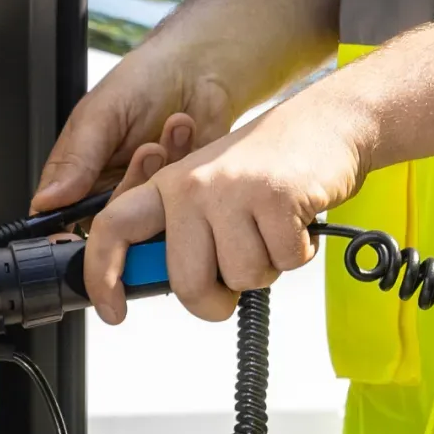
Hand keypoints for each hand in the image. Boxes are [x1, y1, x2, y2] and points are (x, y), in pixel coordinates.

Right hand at [30, 45, 242, 212]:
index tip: (76, 233)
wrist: (196, 65)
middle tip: (148, 149)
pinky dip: (183, 160)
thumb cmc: (142, 82)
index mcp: (78, 173)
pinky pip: (180, 199)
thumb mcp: (100, 115)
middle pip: (108, 221)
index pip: (59, 218)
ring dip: (160, 168)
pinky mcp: (179, 191)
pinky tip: (184, 128)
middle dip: (131, 185)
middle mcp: (110, 188)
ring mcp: (146, 191)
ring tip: (170, 126)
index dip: (63, 233)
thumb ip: (75, 161)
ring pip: (145, 213)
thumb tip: (46, 200)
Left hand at [84, 91, 370, 322]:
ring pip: (242, 279)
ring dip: (266, 268)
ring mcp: (234, 190)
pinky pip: (283, 262)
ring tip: (271, 231)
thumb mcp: (211, 189)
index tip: (113, 312)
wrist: (329, 121)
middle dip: (215, 301)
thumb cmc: (268, 164)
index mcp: (169, 184)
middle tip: (233, 284)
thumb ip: (181, 233)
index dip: (103, 275)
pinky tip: (296, 222)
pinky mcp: (276, 196)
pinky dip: (297, 254)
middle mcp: (194, 185)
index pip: (113, 227)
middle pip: (188, 283)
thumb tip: (157, 283)